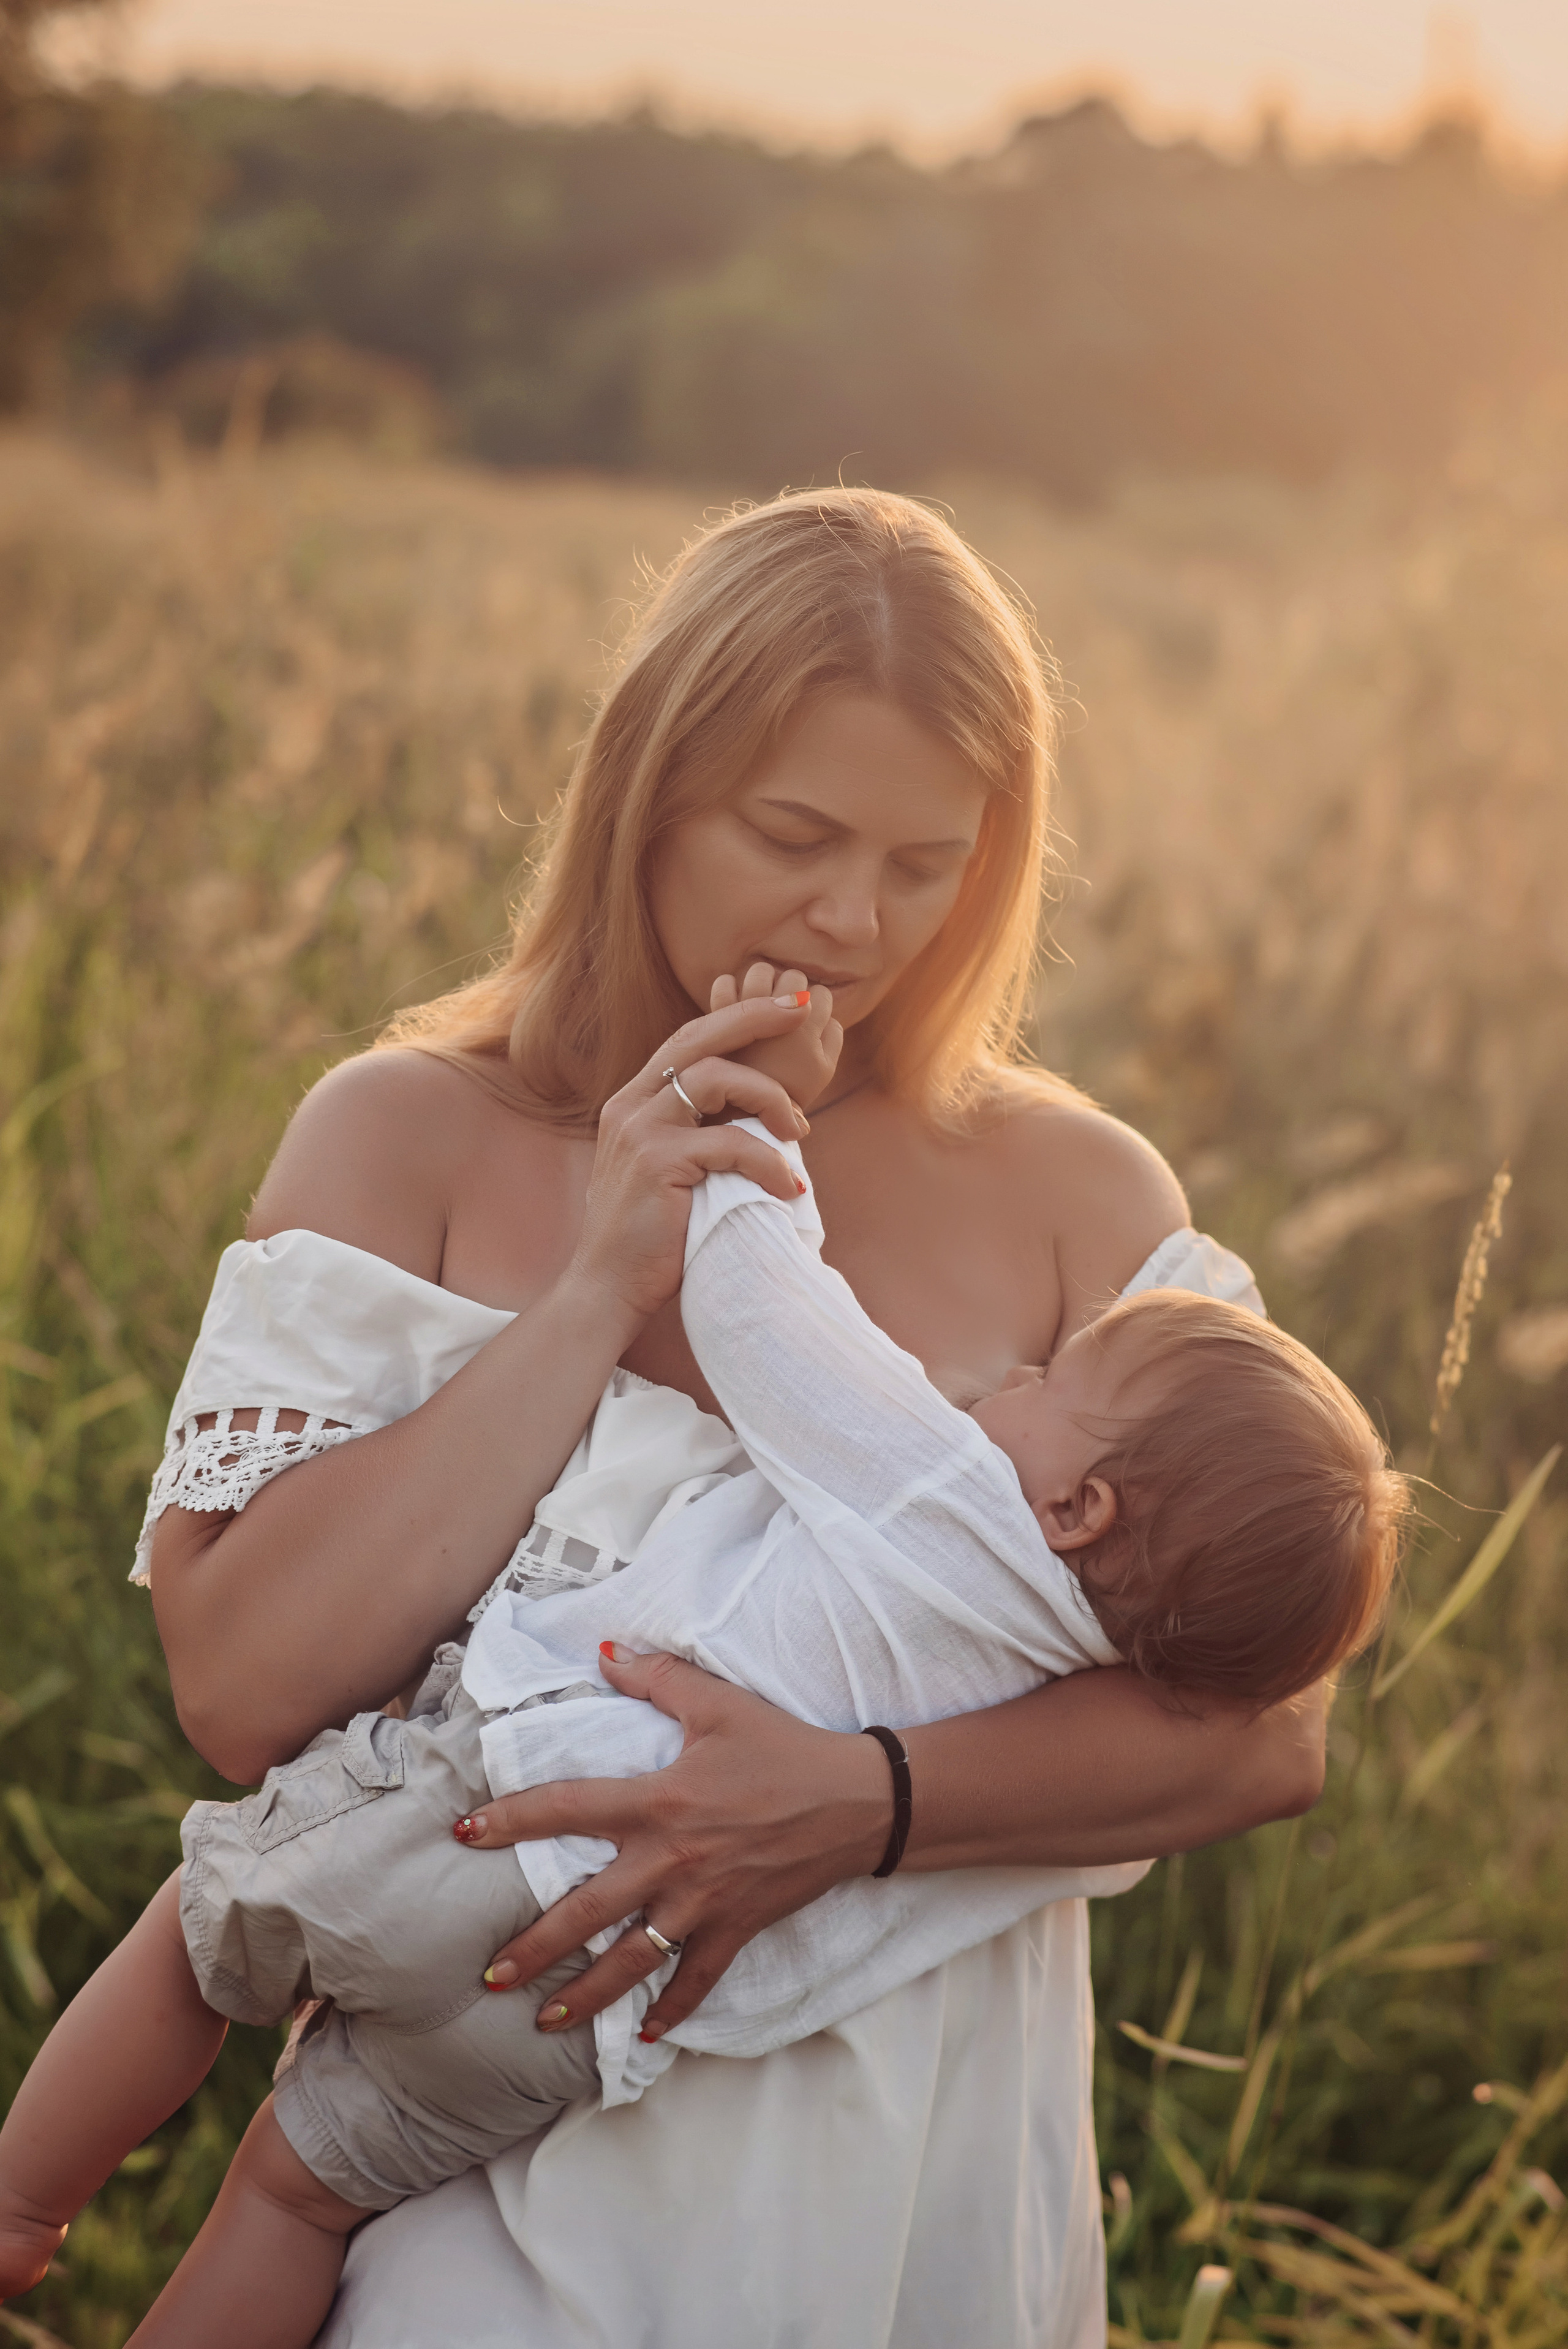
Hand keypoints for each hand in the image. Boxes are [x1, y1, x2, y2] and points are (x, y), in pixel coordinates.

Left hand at [452, 1649, 892, 2038]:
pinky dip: (672, 2011)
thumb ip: (658, 1678)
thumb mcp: (719, 1703)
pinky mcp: (736, 1929)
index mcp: (657, 1802)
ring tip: (543, 2020)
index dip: (510, 1819)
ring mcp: (702, 1904)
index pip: (565, 1809)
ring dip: (584, 1995)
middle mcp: (669, 1860)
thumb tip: (605, 1652)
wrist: (857, 1800)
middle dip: (532, 1947)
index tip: (465, 1833)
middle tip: (489, 1975)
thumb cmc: (784, 1748)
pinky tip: (646, 2034)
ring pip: (630, 1960)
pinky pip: (696, 1981)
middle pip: (585, 1911)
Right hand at [572, 993, 818, 1322]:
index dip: (736, 1016)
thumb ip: (698, 1136)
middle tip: (802, 1012)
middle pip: (698, 1037)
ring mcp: (640, 1131)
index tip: (784, 1007)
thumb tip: (759, 1118)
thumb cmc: (651, 1237)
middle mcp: (631, 1107)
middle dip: (754, 1016)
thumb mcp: (673, 1172)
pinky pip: (729, 1143)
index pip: (688, 1040)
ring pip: (717, 1078)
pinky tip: (787, 1188)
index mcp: (634, 1103)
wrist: (608, 1289)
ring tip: (798, 1135)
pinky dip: (769, 1162)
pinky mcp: (656, 1163)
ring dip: (770, 1098)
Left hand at [712, 964, 843, 1111]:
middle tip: (783, 1013)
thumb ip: (831, 1035)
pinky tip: (735, 1006)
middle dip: (791, 989)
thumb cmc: (785, 1095)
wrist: (739, 1116)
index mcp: (809, 1028)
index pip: (820, 994)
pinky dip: (730, 988)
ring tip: (761, 1002)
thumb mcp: (822, 1071)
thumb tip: (820, 1004)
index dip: (813, 1007)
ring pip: (761, 971)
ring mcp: (746, 1013)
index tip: (803, 1025)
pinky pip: (724, 983)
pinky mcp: (716, 1017)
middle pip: (794, 976)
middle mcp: (780, 1015)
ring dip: (763, 981)